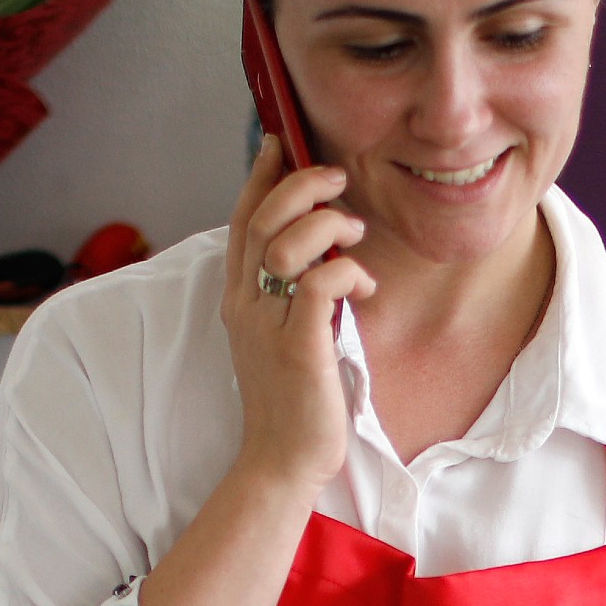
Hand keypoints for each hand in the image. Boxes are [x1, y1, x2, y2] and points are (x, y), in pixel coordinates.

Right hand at [220, 135, 373, 500]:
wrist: (282, 461)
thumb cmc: (294, 401)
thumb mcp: (285, 335)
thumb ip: (293, 294)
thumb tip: (323, 255)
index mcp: (240, 298)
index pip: (241, 220)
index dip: (260, 177)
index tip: (281, 144)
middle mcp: (246, 305)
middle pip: (261, 218)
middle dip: (301, 184)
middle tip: (336, 178)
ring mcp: (268, 325)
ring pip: (286, 242)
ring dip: (327, 224)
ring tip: (355, 236)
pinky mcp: (298, 348)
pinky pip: (319, 284)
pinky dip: (347, 272)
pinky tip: (366, 288)